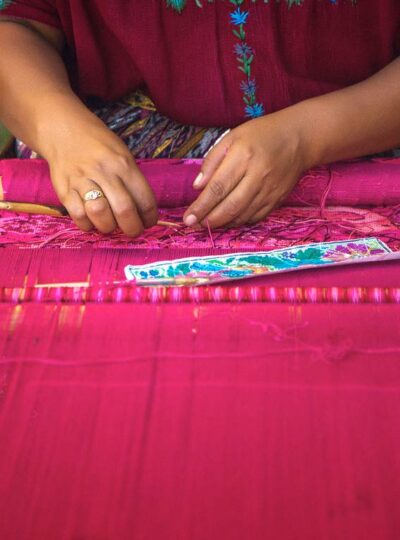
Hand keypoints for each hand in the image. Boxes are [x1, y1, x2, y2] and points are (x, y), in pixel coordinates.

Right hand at [46, 118, 157, 235]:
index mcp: (123, 163)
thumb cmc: (99, 146)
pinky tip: (91, 220)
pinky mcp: (63, 189)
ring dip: (108, 227)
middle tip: (132, 230)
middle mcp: (103, 171)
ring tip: (110, 225)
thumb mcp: (122, 155)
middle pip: (124, 209)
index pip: (144, 198)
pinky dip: (87, 224)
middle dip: (132, 228)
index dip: (149, 218)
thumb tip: (143, 213)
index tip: (148, 223)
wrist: (63, 129)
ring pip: (99, 214)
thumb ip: (132, 181)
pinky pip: (78, 216)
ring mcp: (81, 180)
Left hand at [183, 110, 309, 227]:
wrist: (299, 138)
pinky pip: (256, 217)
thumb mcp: (231, 138)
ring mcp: (270, 190)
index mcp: (243, 156)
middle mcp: (258, 175)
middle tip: (194, 225)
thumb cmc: (261, 135)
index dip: (201, 206)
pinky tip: (228, 220)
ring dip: (223, 223)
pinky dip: (240, 221)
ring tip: (208, 223)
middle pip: (230, 206)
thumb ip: (212, 161)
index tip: (188, 218)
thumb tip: (197, 187)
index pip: (218, 188)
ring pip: (243, 215)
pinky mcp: (278, 199)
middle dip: (210, 220)